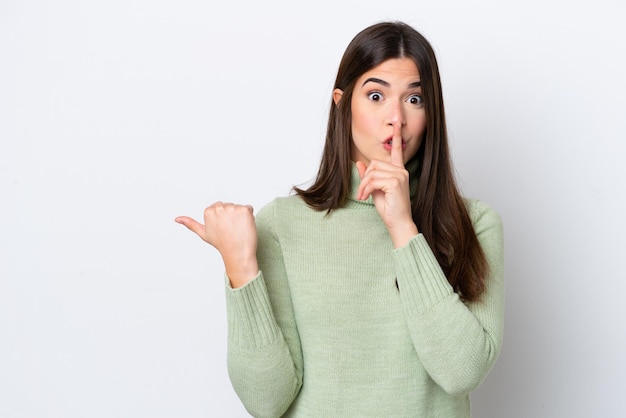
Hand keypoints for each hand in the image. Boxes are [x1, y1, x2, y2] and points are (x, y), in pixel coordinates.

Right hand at [175, 202, 258, 287]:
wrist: (237, 254)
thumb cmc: (221, 244)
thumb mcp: (203, 233)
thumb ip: (190, 224)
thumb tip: (176, 219)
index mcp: (208, 211)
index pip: (220, 207)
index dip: (223, 218)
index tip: (222, 229)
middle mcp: (219, 207)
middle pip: (230, 206)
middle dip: (232, 216)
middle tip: (231, 230)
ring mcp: (232, 208)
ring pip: (239, 208)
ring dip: (241, 217)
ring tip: (238, 230)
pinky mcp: (244, 210)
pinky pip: (249, 208)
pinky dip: (250, 217)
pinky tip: (245, 227)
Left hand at [356, 122, 418, 247]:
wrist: (398, 223)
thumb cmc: (389, 209)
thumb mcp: (375, 190)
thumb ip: (369, 176)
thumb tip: (360, 162)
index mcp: (398, 170)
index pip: (397, 150)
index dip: (397, 136)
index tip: (397, 123)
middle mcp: (401, 170)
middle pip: (374, 164)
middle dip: (364, 178)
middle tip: (361, 192)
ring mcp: (399, 175)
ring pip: (372, 172)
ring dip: (363, 185)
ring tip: (363, 196)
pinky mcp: (395, 182)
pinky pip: (373, 180)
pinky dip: (365, 189)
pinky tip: (366, 197)